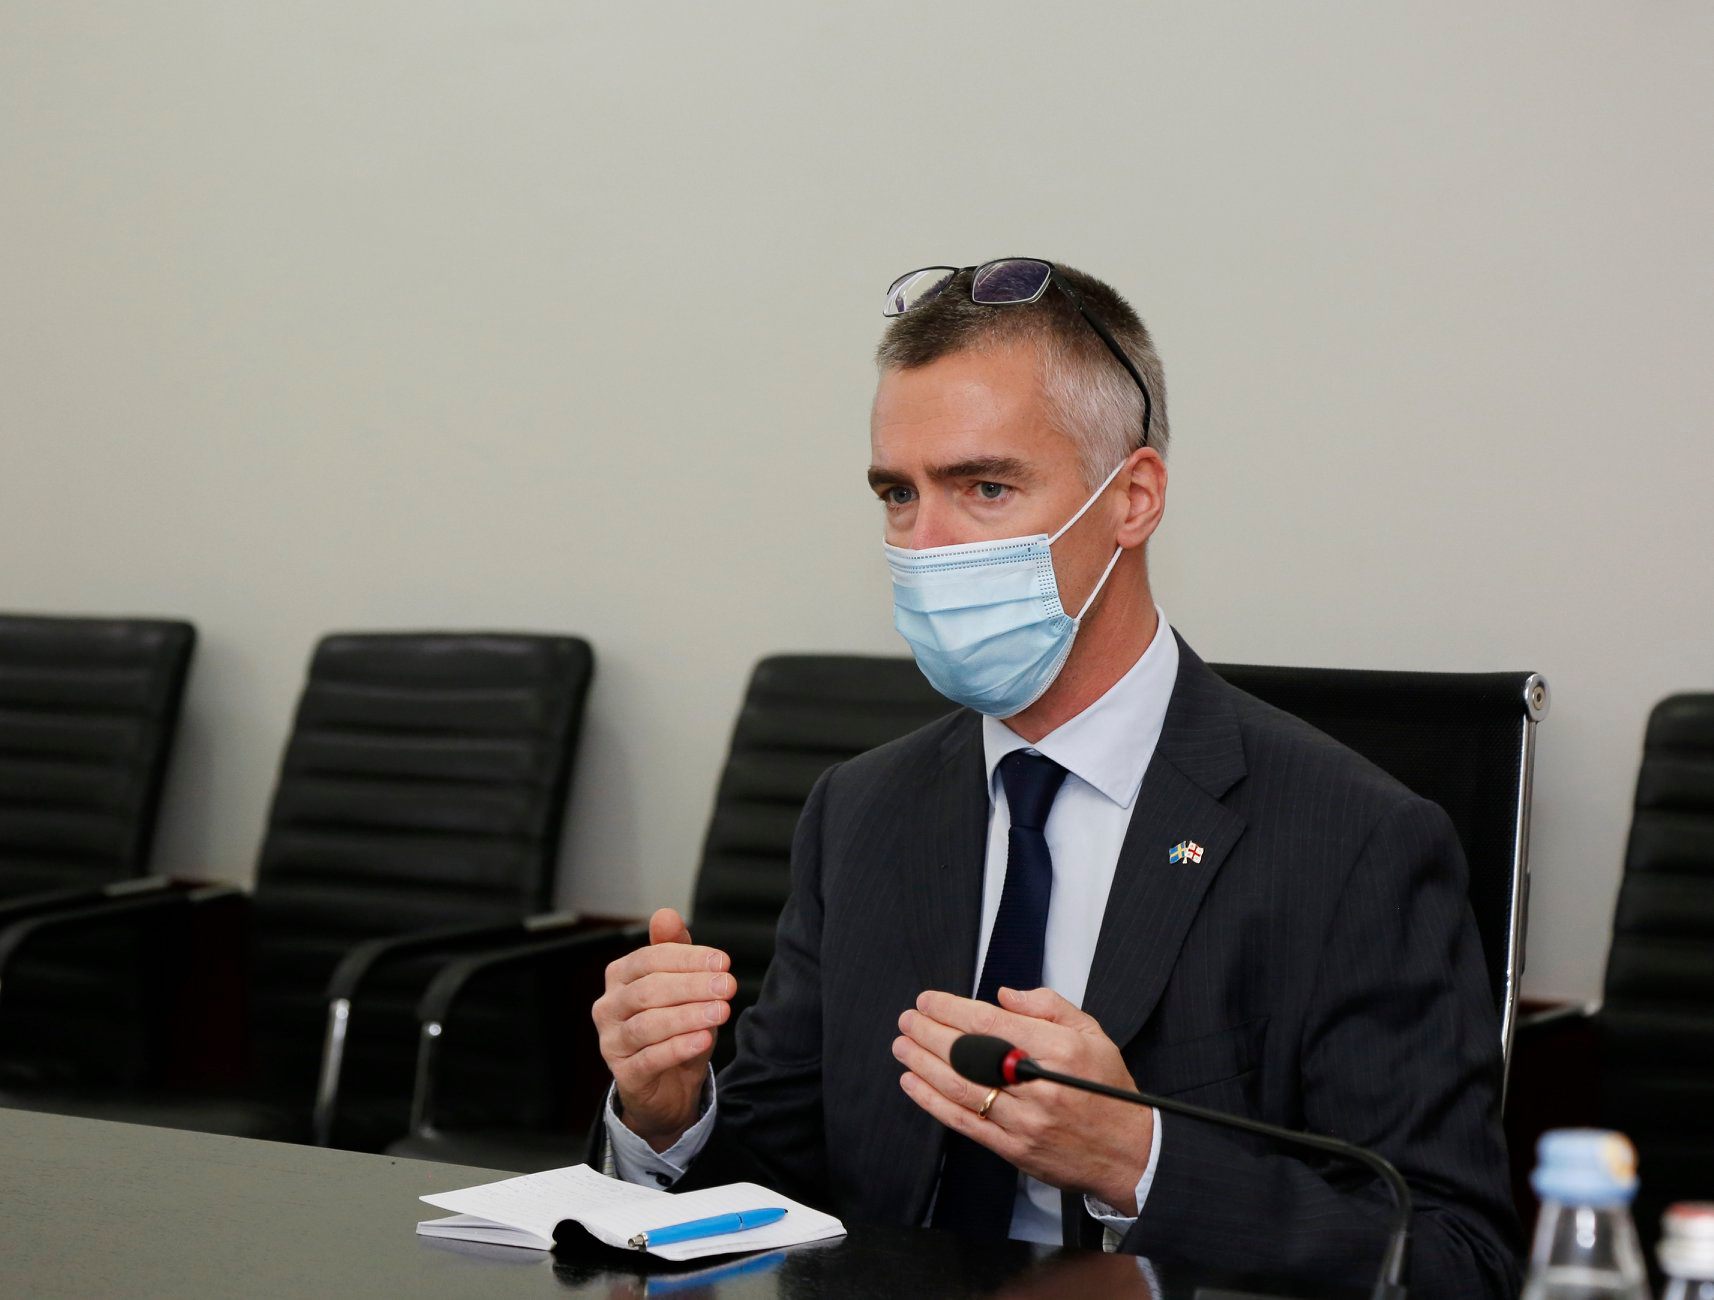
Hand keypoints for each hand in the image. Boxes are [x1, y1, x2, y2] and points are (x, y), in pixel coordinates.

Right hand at [592, 907, 733, 1151]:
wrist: (669, 1085)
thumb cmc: (676, 1025)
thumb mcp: (681, 985)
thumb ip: (674, 951)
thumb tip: (666, 913)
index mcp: (619, 977)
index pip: (650, 959)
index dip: (687, 959)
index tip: (723, 962)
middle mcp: (608, 1007)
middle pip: (648, 990)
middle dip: (692, 986)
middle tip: (728, 986)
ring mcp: (611, 1042)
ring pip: (647, 1024)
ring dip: (688, 1016)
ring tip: (721, 1012)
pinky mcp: (624, 1075)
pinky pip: (649, 1058)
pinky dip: (678, 1047)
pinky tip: (703, 1040)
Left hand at [893, 986, 1153, 1213]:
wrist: (1129, 1154)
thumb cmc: (1107, 1088)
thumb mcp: (1092, 1033)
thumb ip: (1048, 1007)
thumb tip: (1003, 995)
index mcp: (1059, 1051)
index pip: (991, 1023)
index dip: (952, 1009)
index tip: (928, 1000)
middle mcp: (1039, 1086)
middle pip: (969, 1054)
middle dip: (930, 1033)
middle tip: (908, 1020)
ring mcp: (1024, 1122)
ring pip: (960, 1088)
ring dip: (923, 1065)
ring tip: (903, 1046)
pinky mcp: (1014, 1150)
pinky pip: (964, 1123)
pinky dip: (933, 1102)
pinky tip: (913, 1084)